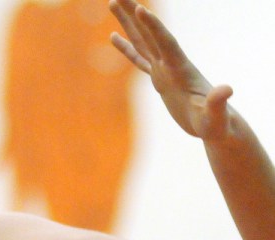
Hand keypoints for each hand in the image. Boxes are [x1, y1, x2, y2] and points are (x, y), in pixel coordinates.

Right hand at [109, 0, 233, 139]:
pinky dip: (126, 48)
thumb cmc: (216, 123)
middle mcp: (171, 64)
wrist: (216, 126)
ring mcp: (164, 70)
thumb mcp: (215, 115)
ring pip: (142, 41)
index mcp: (181, 69)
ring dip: (127, 22)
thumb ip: (218, 102)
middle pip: (149, 34)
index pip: (165, 44)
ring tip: (113, 3)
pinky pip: (139, 59)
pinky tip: (113, 37)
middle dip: (132, 14)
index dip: (153, 28)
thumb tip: (226, 90)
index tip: (139, 9)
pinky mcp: (159, 79)